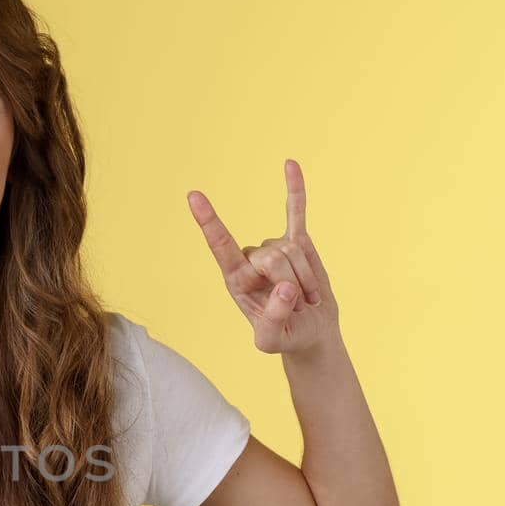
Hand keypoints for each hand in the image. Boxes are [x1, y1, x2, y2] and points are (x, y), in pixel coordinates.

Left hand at [187, 159, 340, 354]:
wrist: (311, 331)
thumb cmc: (287, 336)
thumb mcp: (273, 342)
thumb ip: (273, 321)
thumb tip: (284, 287)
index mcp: (236, 280)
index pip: (220, 246)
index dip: (209, 221)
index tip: (194, 195)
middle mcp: (251, 259)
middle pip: (273, 256)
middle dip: (291, 281)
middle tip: (297, 305)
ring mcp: (274, 248)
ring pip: (293, 248)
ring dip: (307, 277)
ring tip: (305, 298)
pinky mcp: (297, 241)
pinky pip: (296, 212)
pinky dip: (295, 189)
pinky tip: (290, 164)